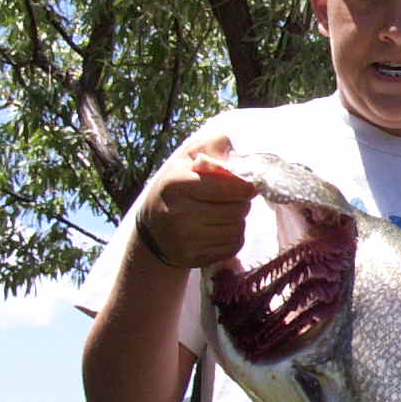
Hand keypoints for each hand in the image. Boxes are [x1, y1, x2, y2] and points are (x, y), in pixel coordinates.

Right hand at [137, 133, 258, 269]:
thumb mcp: (186, 160)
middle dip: (241, 203)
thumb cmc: (175, 188)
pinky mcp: (193, 259)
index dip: (245, 186)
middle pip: (237, 209)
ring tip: (223, 214)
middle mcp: (178, 214)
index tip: (248, 185)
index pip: (227, 187)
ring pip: (238, 229)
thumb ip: (211, 145)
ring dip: (238, 220)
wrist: (153, 230)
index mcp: (176, 184)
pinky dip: (234, 237)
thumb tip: (236, 142)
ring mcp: (185, 240)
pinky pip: (234, 247)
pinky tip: (219, 230)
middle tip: (231, 200)